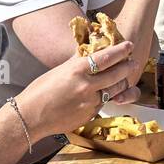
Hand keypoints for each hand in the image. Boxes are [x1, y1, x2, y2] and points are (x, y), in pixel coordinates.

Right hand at [15, 40, 136, 138]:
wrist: (30, 117)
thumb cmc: (39, 91)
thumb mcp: (59, 71)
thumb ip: (77, 63)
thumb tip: (89, 53)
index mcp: (77, 70)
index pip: (106, 58)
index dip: (120, 51)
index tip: (129, 46)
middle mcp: (87, 86)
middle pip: (117, 75)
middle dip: (127, 67)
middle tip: (133, 62)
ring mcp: (90, 102)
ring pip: (113, 91)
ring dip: (120, 83)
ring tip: (123, 77)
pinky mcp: (90, 115)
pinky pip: (102, 104)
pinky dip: (104, 97)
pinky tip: (101, 94)